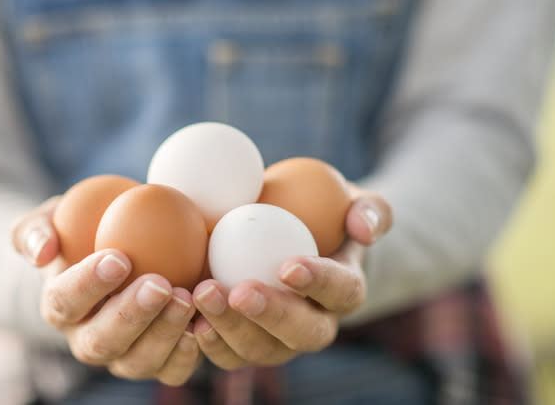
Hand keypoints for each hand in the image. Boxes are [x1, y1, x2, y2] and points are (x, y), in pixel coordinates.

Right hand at [11, 197, 201, 385]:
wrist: (127, 248)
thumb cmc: (89, 229)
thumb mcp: (57, 216)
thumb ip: (37, 228)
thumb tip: (43, 252)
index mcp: (61, 307)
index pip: (65, 301)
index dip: (88, 284)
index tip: (119, 258)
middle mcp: (88, 340)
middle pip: (101, 341)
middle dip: (130, 316)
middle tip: (159, 284)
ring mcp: (124, 357)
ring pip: (137, 362)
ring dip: (163, 334)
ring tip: (186, 299)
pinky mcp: (159, 364)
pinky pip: (170, 372)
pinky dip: (186, 355)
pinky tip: (201, 328)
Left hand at [192, 184, 391, 368]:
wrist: (284, 239)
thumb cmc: (320, 214)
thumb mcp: (349, 200)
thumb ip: (368, 209)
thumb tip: (364, 230)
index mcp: (345, 290)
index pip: (341, 291)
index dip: (318, 282)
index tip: (288, 266)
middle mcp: (316, 325)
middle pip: (302, 333)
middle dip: (271, 316)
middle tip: (239, 291)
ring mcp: (279, 342)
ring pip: (260, 350)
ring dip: (230, 327)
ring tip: (201, 295)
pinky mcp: (242, 347)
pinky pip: (226, 354)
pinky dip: (205, 340)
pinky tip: (186, 316)